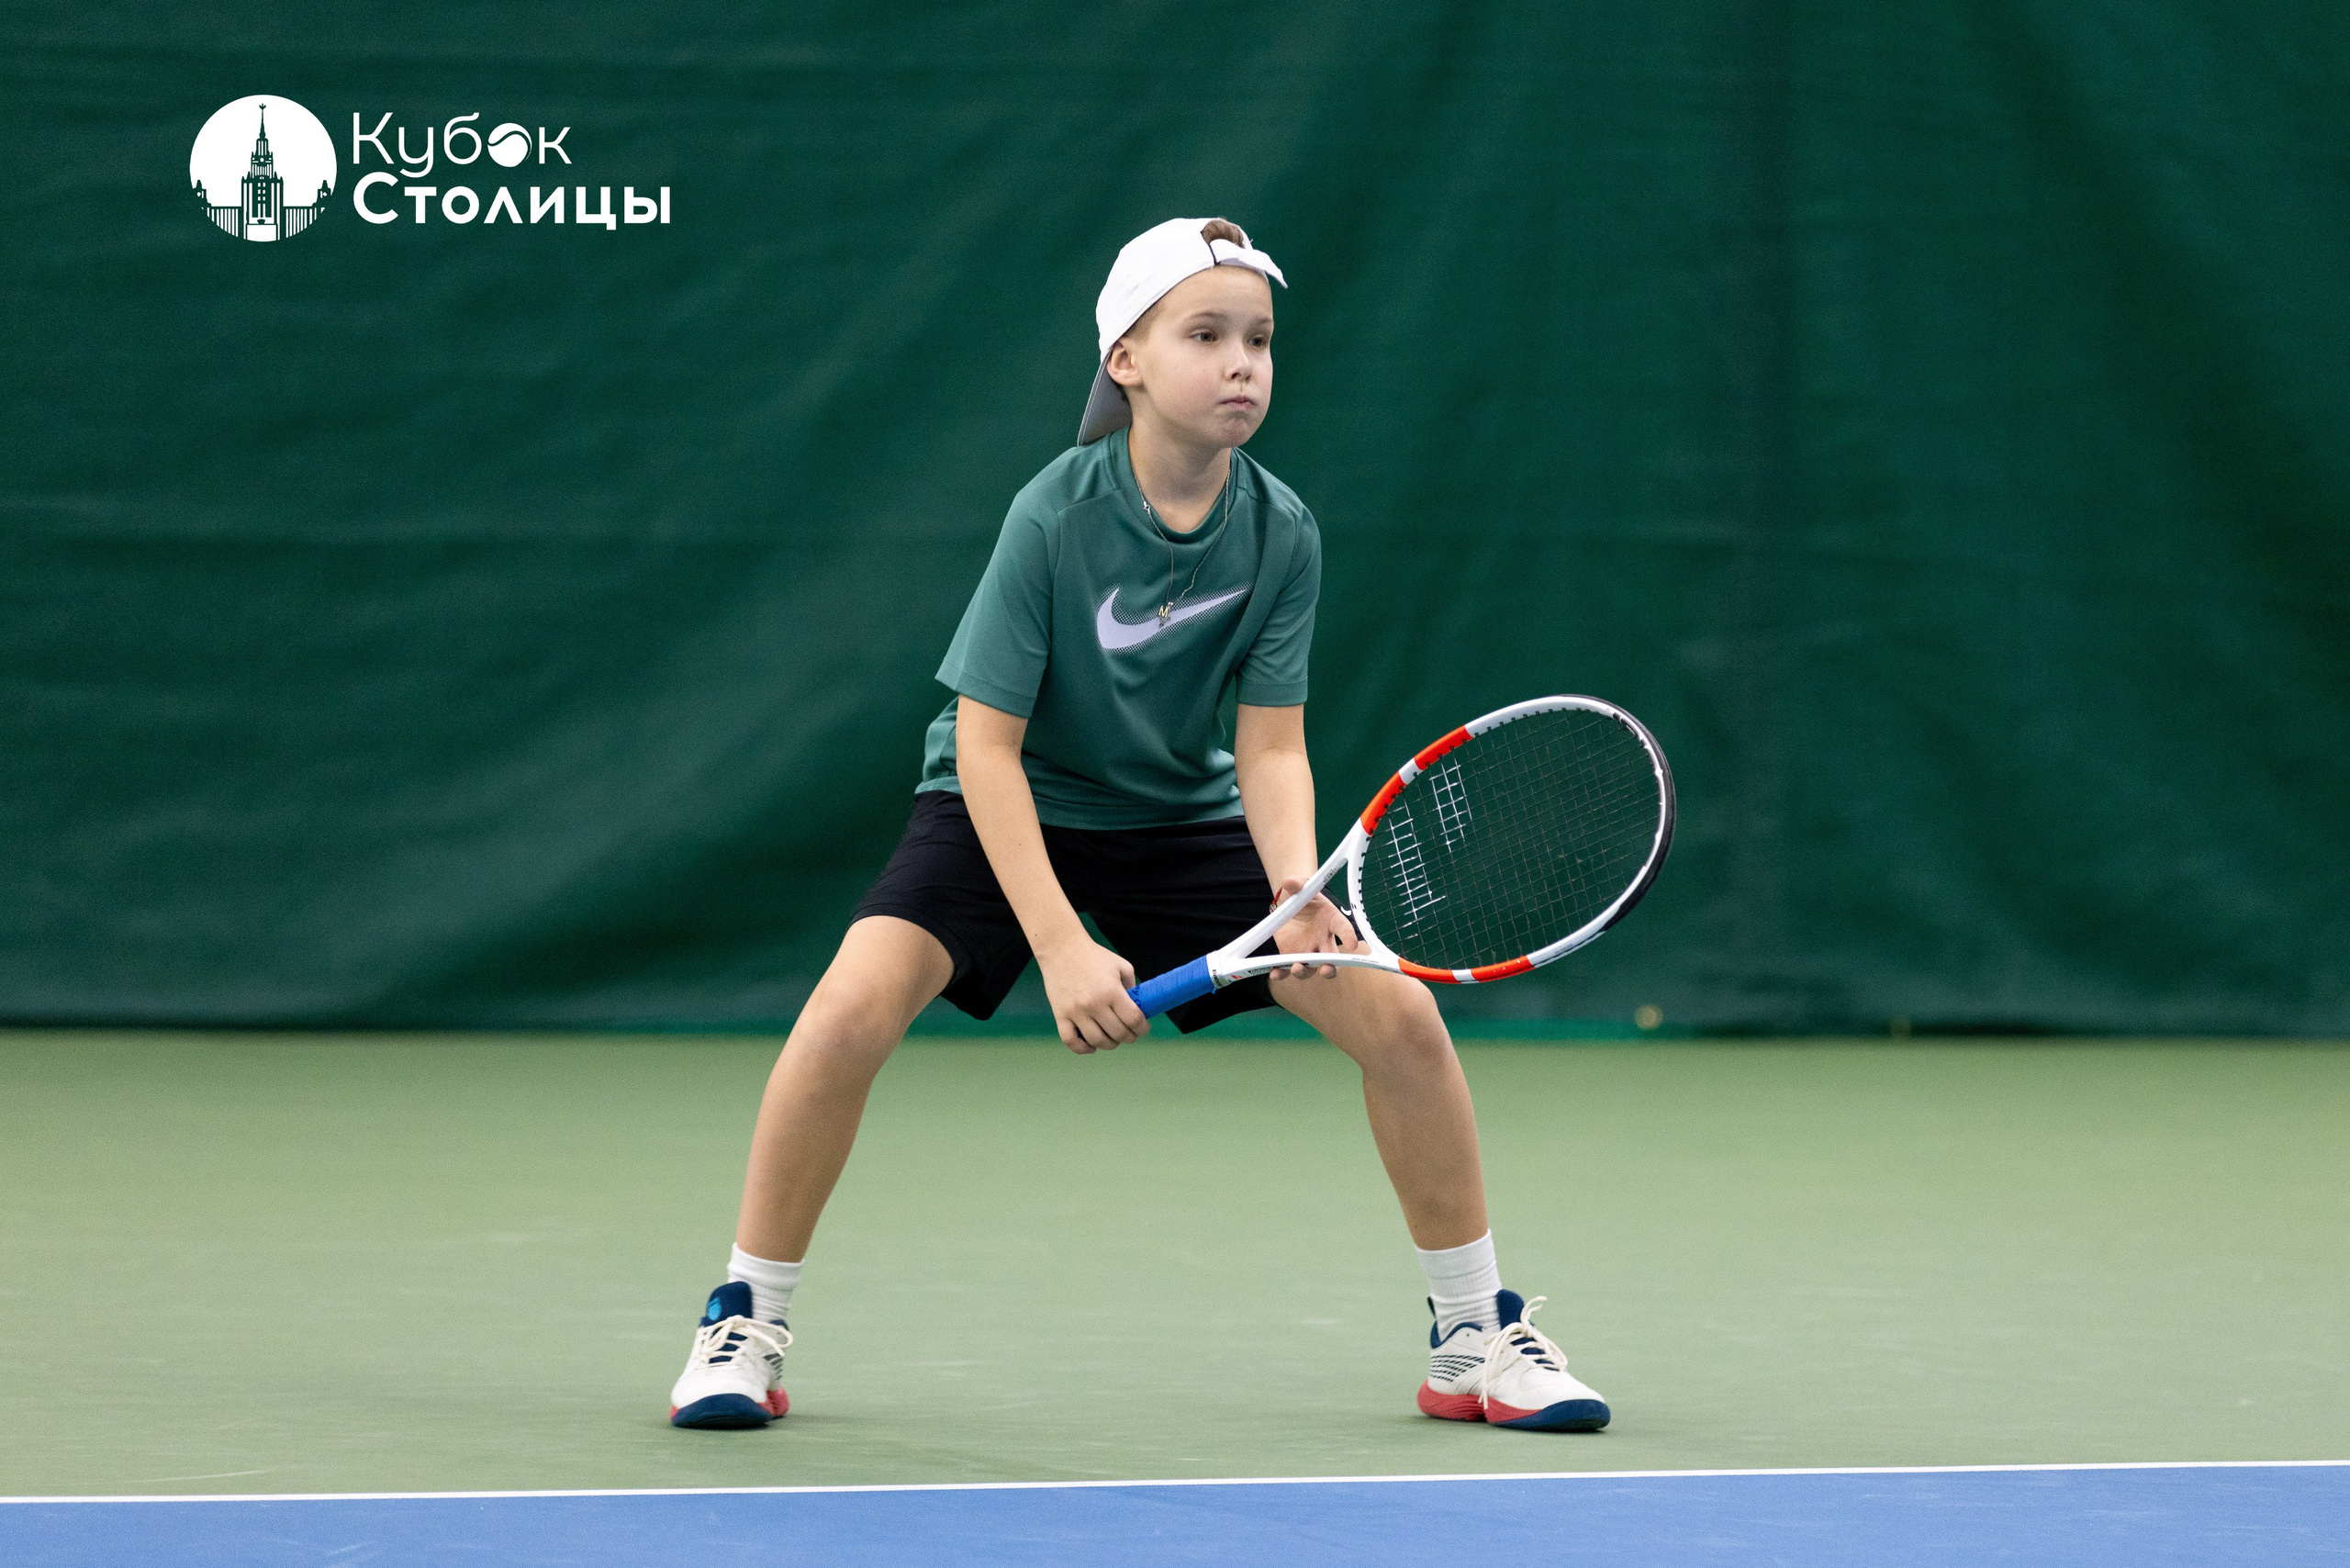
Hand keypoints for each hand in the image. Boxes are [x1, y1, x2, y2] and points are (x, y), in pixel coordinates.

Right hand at [1034, 934, 1148, 1053]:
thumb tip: (1138, 1008)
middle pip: (1118, 1033)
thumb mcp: (1121, 966)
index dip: (1143, 1028)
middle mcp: (1094, 1003)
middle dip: (1130, 1037)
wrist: (1061, 948)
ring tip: (1113, 1039)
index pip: (1133, 1019)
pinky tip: (1092, 1046)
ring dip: (1110, 1045)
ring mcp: (1075, 1011)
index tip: (1144, 1028)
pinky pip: (1071, 1041)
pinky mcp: (1060, 1015)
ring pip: (1097, 1041)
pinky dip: (1083, 1049)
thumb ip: (1132, 987)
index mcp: (1111, 990)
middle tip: (1131, 1034)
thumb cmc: (1094, 956)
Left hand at [1269, 876, 1357, 980]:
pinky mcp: (1290, 956)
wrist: (1288, 903)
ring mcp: (1307, 950)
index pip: (1343, 929)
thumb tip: (1291, 882)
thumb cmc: (1301, 894)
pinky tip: (1275, 974)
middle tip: (1326, 969)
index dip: (1349, 937)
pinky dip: (1281, 973)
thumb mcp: (1299, 885)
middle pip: (1331, 958)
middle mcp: (1323, 940)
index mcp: (1331, 920)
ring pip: (1310, 967)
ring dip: (1305, 971)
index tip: (1353, 945)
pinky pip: (1287, 968)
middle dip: (1331, 966)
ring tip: (1297, 968)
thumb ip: (1297, 883)